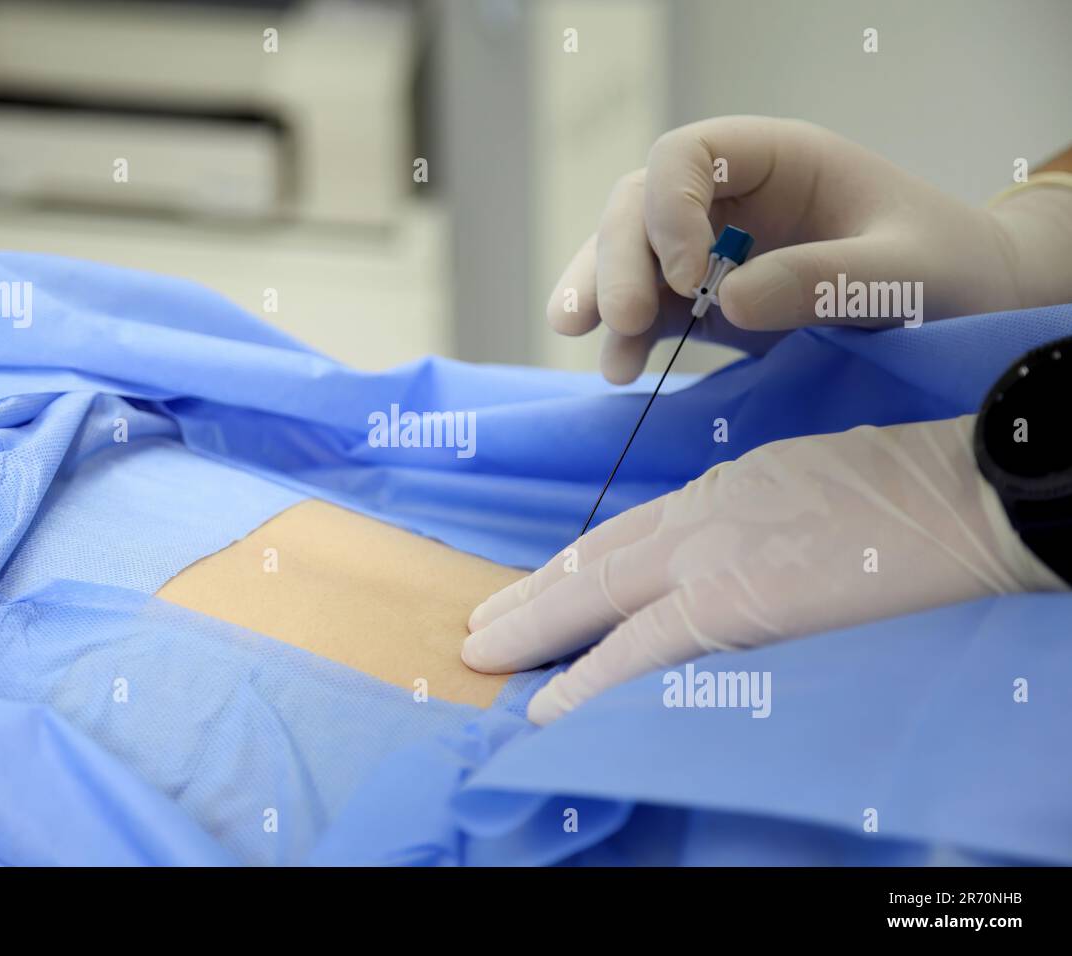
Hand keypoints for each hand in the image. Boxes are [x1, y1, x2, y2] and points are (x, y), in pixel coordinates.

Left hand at [463, 416, 1065, 723]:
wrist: (958, 492)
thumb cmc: (903, 486)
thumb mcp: (806, 481)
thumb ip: (754, 517)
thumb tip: (737, 554)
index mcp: (720, 488)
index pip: (624, 534)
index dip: (572, 565)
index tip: (535, 586)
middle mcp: (698, 515)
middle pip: (591, 560)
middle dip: (529, 597)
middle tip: (479, 627)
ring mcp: (708, 555)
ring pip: (594, 595)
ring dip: (533, 630)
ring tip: (484, 655)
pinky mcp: (730, 602)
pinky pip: (638, 648)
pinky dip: (584, 679)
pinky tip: (545, 705)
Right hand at [550, 116, 1070, 383]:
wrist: (966, 306)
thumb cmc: (948, 267)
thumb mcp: (903, 270)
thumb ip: (824, 279)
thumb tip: (726, 300)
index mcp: (778, 160)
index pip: (689, 155)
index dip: (671, 207)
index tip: (689, 275)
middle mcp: (732, 197)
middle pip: (641, 205)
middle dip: (618, 259)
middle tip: (624, 322)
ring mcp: (714, 249)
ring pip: (628, 254)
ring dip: (601, 294)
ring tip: (588, 345)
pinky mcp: (709, 300)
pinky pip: (650, 306)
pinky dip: (627, 335)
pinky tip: (619, 369)